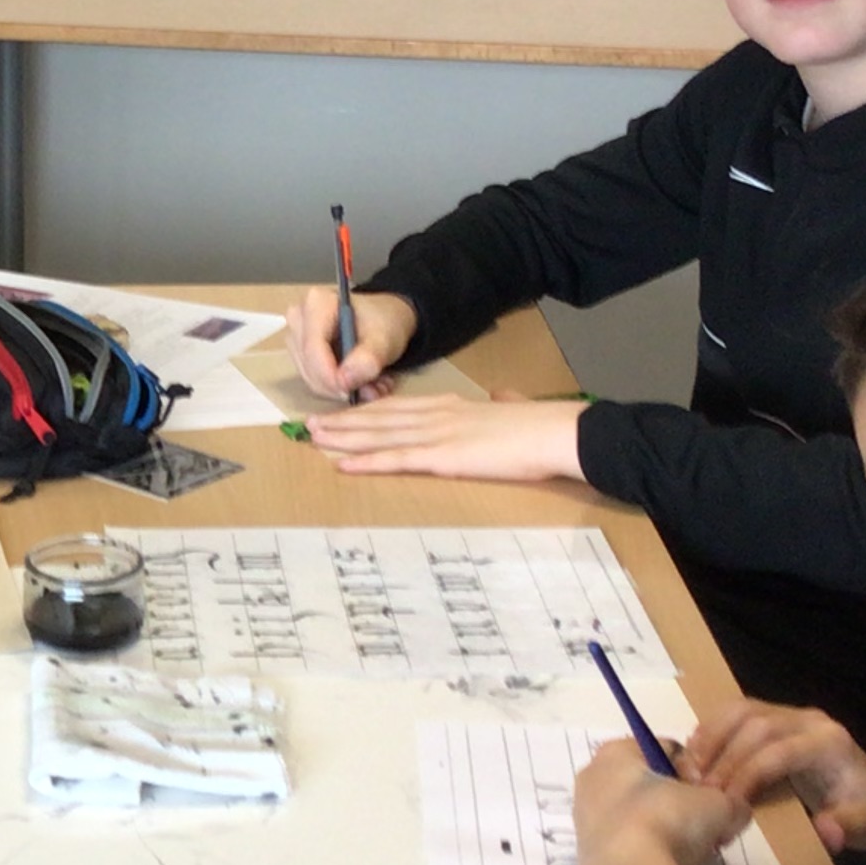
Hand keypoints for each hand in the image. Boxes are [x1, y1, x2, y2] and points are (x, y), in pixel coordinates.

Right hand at [283, 288, 414, 401]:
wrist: (385, 318)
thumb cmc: (383, 320)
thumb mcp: (384, 338)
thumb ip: (368, 358)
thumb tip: (344, 380)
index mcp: (317, 303)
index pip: (313, 349)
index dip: (330, 376)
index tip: (351, 391)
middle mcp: (300, 317)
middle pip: (309, 366)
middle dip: (339, 386)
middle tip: (372, 390)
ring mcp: (297, 336)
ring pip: (310, 378)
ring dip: (342, 389)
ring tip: (372, 385)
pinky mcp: (300, 353)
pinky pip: (314, 381)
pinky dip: (338, 388)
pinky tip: (360, 382)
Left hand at [304, 393, 582, 482]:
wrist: (555, 432)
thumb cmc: (540, 426)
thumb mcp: (512, 410)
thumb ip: (500, 406)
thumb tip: (501, 400)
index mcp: (451, 406)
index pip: (398, 407)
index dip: (366, 411)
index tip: (342, 414)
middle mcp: (436, 415)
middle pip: (380, 418)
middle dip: (343, 422)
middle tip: (310, 424)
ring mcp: (437, 434)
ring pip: (379, 436)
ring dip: (344, 438)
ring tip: (314, 438)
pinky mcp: (443, 456)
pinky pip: (396, 460)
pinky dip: (367, 462)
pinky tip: (343, 464)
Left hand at [575, 735, 749, 864]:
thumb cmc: (670, 820)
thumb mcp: (719, 805)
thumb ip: (730, 801)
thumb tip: (734, 812)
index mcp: (616, 752)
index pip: (665, 750)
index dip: (695, 771)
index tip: (711, 794)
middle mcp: (592, 778)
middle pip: (648, 785)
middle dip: (678, 803)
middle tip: (704, 825)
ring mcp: (583, 818)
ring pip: (636, 817)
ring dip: (664, 830)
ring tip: (690, 851)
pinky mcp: (585, 854)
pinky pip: (625, 845)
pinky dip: (646, 852)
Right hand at [685, 702, 865, 854]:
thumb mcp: (864, 827)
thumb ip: (844, 828)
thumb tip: (827, 834)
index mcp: (830, 743)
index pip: (779, 750)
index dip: (747, 774)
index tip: (725, 804)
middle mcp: (810, 720)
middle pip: (755, 724)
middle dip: (723, 757)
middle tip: (699, 790)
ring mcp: (792, 714)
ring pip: (741, 710)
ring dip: (710, 737)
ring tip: (688, 769)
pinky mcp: (776, 717)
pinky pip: (738, 712)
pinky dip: (712, 729)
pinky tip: (696, 755)